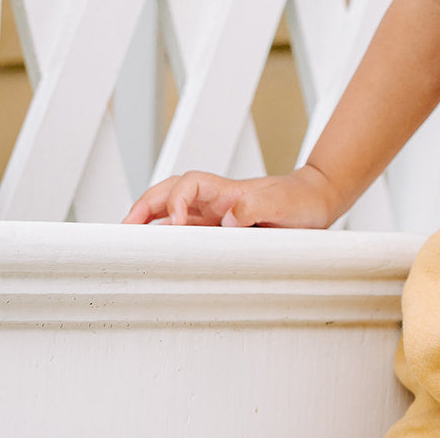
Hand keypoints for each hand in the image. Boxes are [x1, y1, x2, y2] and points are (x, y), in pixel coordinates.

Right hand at [121, 164, 342, 227]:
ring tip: (126, 243)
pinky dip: (167, 239)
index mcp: (226, 190)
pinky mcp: (219, 230)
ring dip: (148, 222)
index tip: (175, 224)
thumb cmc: (301, 199)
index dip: (175, 201)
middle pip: (168, 194)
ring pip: (170, 213)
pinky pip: (186, 231)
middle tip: (122, 230)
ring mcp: (214, 215)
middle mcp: (215, 201)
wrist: (317, 201)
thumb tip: (227, 219)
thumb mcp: (284, 203)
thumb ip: (256, 207)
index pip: (187, 186)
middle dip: (142, 208)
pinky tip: (156, 253)